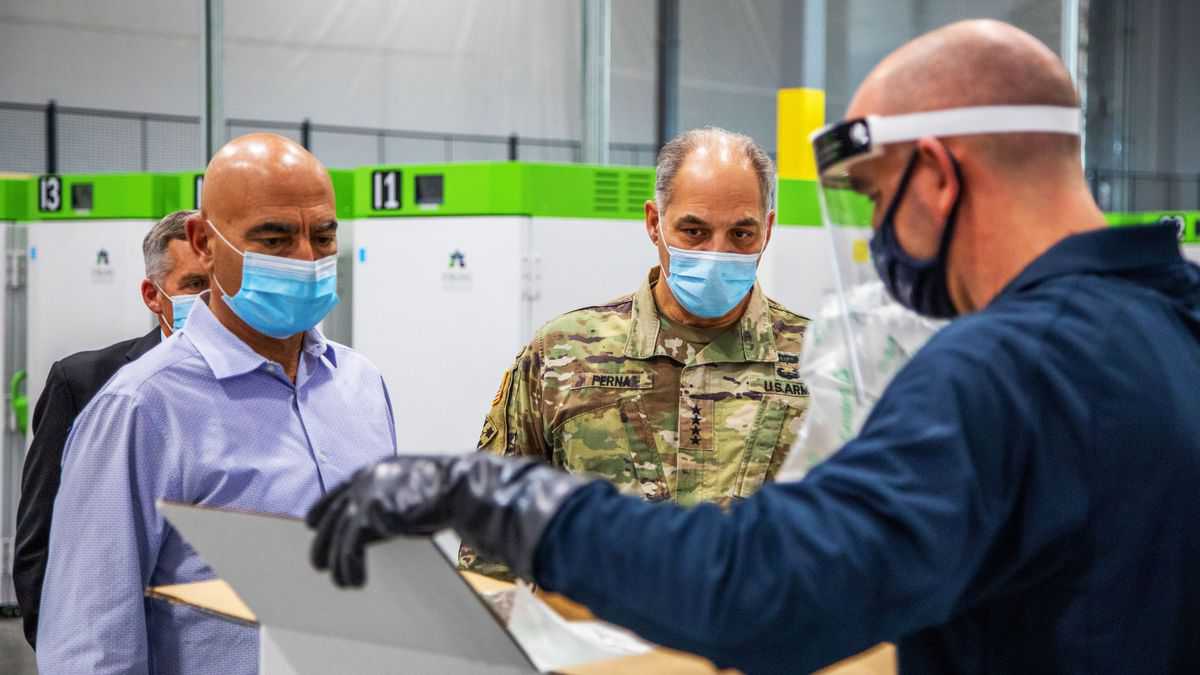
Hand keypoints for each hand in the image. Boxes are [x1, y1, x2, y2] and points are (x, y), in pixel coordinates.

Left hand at [307, 453, 584, 586]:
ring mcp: (365, 495)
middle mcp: (364, 479)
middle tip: (318, 564)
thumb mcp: (410, 490)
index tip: (311, 524)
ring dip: (340, 564)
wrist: (462, 488)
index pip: (338, 490)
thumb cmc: (446, 492)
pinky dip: (351, 568)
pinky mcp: (370, 514)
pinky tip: (355, 583)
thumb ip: (389, 501)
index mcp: (374, 469)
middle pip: (332, 516)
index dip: (322, 508)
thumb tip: (376, 522)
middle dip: (324, 543)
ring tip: (343, 583)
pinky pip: (351, 548)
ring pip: (340, 536)